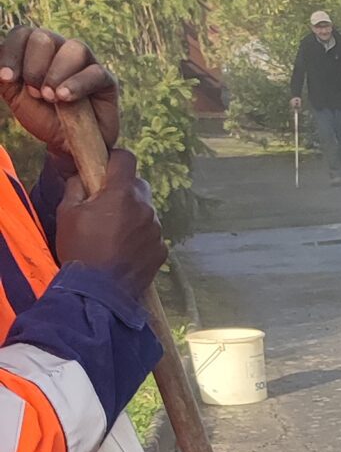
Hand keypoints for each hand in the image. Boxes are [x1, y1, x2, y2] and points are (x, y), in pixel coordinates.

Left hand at [0, 23, 120, 155]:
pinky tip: (65, 99)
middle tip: (35, 93)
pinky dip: (77, 84)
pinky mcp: (106, 80)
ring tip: (52, 98)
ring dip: (56, 73)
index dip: (12, 53)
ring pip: (74, 48)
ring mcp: (86, 63)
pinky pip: (94, 72)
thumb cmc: (43, 117)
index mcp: (37, 49)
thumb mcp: (15, 97)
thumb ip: (3, 78)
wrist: (67, 144)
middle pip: (45, 37)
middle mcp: (61, 49)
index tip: (6, 79)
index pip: (23, 34)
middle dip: (34, 67)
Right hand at [54, 151, 164, 300]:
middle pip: (138, 185)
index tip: (105, 167)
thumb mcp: (67, 213)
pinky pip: (152, 234)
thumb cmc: (79, 250)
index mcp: (121, 193)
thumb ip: (77, 187)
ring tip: (114, 233)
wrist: (98, 293)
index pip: (126, 159)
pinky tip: (124, 249)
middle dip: (124, 189)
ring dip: (133, 214)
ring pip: (146, 211)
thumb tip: (84, 177)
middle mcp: (145, 208)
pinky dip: (140, 236)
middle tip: (106, 205)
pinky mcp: (162, 250)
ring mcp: (156, 230)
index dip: (115, 159)